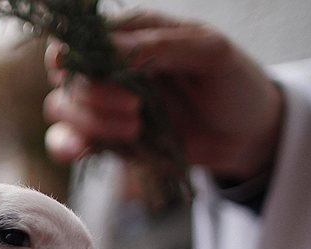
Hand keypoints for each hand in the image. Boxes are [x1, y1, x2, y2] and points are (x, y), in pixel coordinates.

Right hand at [43, 10, 283, 179]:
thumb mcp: (211, 53)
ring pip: (62, 108)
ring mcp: (105, 105)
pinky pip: (68, 141)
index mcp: (131, 34)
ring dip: (89, 122)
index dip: (80, 57)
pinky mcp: (107, 138)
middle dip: (93, 96)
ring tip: (135, 130)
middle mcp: (110, 67)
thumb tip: (109, 50)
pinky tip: (79, 152)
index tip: (109, 77)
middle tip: (135, 109)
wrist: (248, 135)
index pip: (81, 37)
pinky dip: (66, 146)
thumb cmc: (234, 83)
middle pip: (66, 76)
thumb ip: (160, 47)